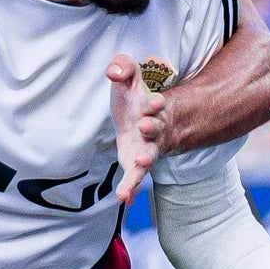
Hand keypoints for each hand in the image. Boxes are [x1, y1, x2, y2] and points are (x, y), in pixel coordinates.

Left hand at [107, 56, 166, 205]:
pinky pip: (135, 179)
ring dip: (142, 165)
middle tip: (145, 126)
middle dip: (152, 129)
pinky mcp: (136, 165)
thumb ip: (123, 68)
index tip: (155, 102)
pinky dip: (131, 189)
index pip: (156, 105)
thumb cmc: (135, 101)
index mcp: (152, 110)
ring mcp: (146, 150)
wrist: (144, 123)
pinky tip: (126, 199)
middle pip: (155, 131)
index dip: (156, 103)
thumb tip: (113, 71)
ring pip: (147, 160)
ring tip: (138, 167)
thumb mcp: (129, 80)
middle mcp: (153, 132)